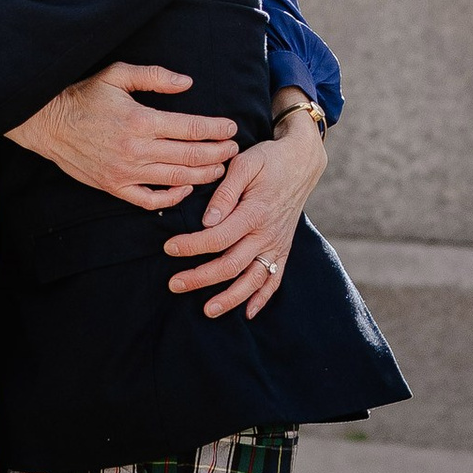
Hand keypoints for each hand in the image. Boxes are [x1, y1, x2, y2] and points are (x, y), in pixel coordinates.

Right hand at [8, 62, 238, 212]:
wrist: (49, 123)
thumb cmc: (84, 96)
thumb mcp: (118, 74)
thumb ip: (155, 76)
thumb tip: (187, 83)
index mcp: (140, 120)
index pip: (191, 128)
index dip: (216, 129)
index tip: (231, 127)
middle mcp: (136, 149)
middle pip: (190, 155)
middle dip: (218, 153)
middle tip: (234, 149)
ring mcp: (126, 172)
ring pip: (176, 178)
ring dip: (203, 175)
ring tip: (220, 169)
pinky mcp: (115, 187)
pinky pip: (150, 200)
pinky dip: (172, 197)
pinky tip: (186, 188)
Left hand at [164, 107, 327, 319]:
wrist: (303, 161)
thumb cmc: (269, 159)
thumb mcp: (245, 164)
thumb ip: (224, 193)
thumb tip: (207, 221)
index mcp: (255, 213)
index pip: (217, 238)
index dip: (191, 246)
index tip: (169, 248)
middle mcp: (267, 234)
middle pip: (231, 265)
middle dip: (200, 278)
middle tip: (174, 284)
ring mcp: (277, 245)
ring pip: (253, 280)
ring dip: (230, 298)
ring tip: (207, 311)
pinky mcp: (283, 249)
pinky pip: (275, 280)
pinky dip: (262, 298)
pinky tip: (248, 312)